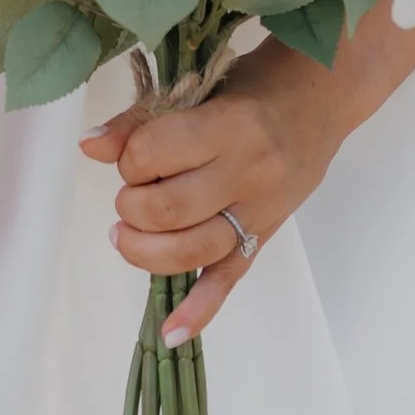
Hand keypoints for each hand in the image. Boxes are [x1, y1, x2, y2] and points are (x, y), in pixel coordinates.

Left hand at [80, 40, 356, 347]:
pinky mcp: (265, 237)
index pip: (154, 155)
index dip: (127, 158)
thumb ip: (142, 118)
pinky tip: (172, 332)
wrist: (324, 95)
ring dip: (146, 250)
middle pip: (168, 210)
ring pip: (193, 251)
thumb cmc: (258, 82)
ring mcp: (260, 212)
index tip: (130, 153)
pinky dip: (199, 310)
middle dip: (131, 207)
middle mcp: (248, 174)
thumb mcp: (200, 85)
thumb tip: (89, 145)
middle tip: (129, 194)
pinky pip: (229, 280)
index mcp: (229, 126)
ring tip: (127, 235)